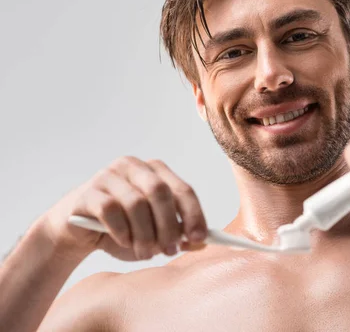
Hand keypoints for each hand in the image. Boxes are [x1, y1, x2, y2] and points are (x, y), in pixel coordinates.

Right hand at [43, 157, 207, 260]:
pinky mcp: (89, 191)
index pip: (183, 190)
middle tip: (170, 251)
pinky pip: (110, 210)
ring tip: (146, 253)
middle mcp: (134, 167)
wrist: (77, 232)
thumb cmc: (122, 229)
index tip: (199, 238)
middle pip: (160, 192)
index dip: (193, 215)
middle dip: (169, 225)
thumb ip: (177, 236)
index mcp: (156, 171)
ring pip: (136, 203)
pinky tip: (124, 242)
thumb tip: (200, 242)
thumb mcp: (154, 235)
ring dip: (145, 234)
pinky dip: (121, 230)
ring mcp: (110, 176)